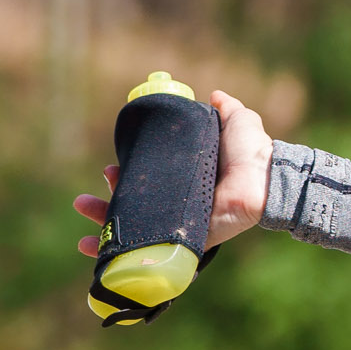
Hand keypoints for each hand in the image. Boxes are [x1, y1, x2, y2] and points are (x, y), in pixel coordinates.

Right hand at [73, 91, 273, 257]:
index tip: (110, 168)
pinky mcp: (191, 240)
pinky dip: (123, 253)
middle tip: (89, 195)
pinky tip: (92, 249)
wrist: (266, 178)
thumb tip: (215, 95)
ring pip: (135, 229)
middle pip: (134, 207)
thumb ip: (226, 110)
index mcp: (184, 180)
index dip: (124, 177)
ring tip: (84, 211)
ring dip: (103, 224)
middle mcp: (181, 203)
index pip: (145, 182)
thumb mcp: (237, 123)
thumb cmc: (254, 152)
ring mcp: (184, 224)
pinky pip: (153, 253)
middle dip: (105, 203)